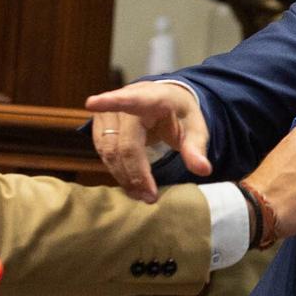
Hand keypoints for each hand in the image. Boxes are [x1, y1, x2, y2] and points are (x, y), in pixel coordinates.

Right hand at [83, 81, 209, 201]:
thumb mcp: (195, 127)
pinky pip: (103, 152)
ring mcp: (109, 112)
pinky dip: (116, 170)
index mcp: (153, 97)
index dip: (111, 102)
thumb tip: (203, 170)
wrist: (163, 100)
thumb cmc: (179, 114)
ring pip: (109, 151)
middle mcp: (125, 101)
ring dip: (123, 176)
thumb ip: (197, 148)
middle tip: (150, 197)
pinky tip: (130, 183)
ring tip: (141, 195)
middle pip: (124, 144)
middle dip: (135, 173)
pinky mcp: (99, 124)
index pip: (131, 99)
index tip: (92, 103)